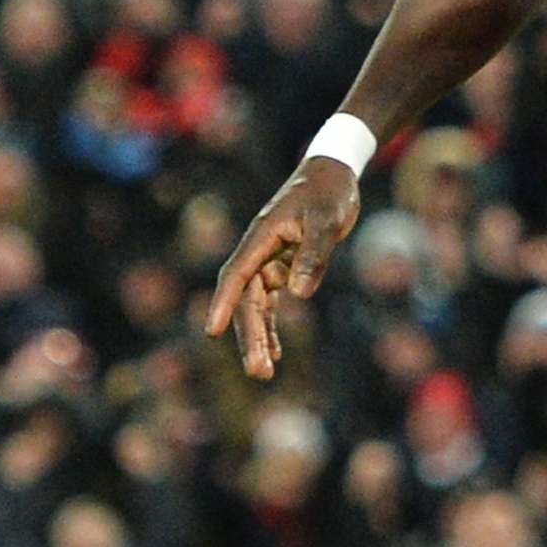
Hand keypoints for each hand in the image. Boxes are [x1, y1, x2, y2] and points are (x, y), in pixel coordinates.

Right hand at [206, 156, 360, 378]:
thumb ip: (314, 255)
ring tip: (264, 372)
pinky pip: (270, 301)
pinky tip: (275, 352)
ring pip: (256, 304)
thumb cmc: (329, 192)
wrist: (334, 174)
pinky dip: (271, 325)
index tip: (212, 331)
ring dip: (258, 336)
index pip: (236, 274)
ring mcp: (269, 259)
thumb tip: (298, 294)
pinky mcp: (282, 265)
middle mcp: (259, 250)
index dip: (224, 303)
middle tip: (259, 371)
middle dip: (249, 334)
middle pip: (246, 298)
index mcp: (261, 236)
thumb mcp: (327, 220)